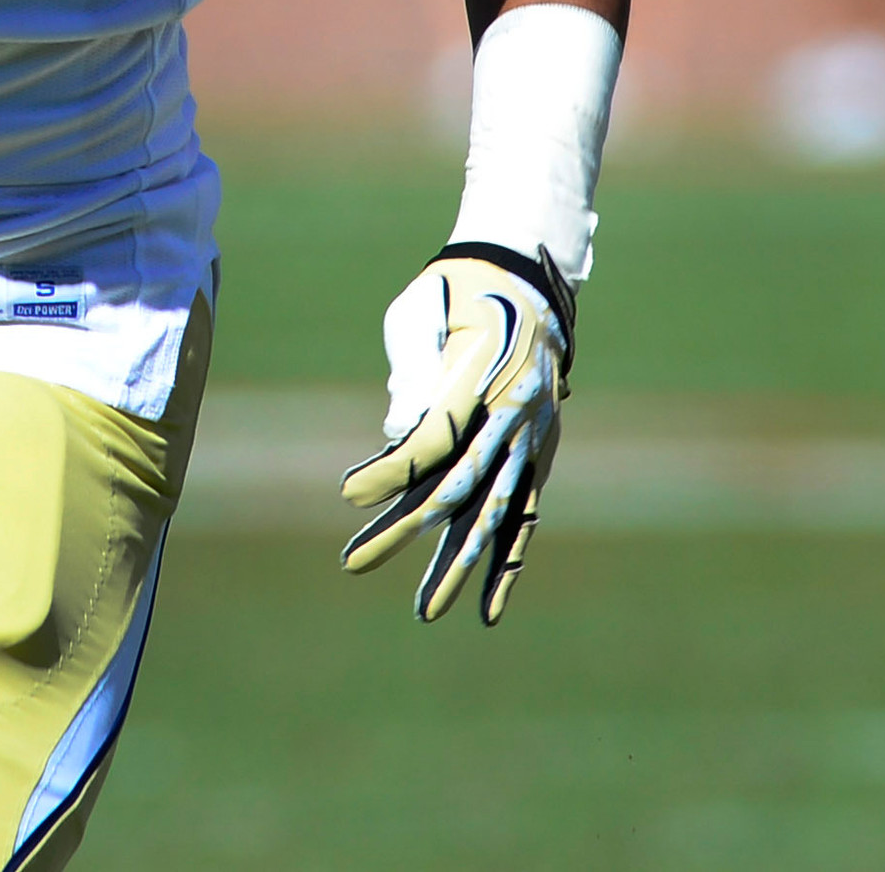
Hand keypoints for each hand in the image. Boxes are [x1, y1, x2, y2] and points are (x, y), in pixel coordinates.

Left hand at [339, 245, 572, 625]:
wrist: (524, 274)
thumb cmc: (456, 289)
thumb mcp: (423, 307)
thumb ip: (410, 366)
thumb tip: (396, 436)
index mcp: (481, 376)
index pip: (433, 437)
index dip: (391, 469)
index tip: (346, 494)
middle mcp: (511, 415)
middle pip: (457, 486)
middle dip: (404, 529)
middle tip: (353, 563)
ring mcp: (530, 439)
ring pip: (493, 512)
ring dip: (457, 563)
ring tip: (424, 611)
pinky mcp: (538, 453)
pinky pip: (524, 515)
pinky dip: (507, 562)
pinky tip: (486, 609)